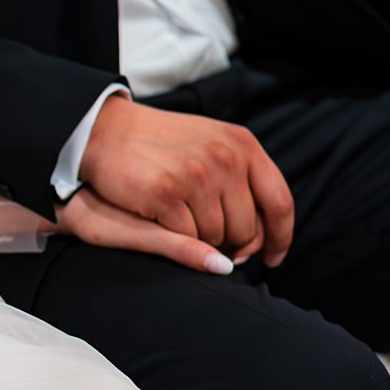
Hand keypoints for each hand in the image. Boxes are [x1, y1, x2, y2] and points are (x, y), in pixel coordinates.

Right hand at [79, 95, 293, 266]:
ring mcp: (196, 175)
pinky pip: (186, 238)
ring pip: (217, 238)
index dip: (280, 237)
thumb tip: (265, 237)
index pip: (279, 202)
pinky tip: (164, 223)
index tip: (272, 258)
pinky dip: (178, 240)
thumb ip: (243, 180)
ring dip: (203, 242)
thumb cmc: (162, 144)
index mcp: (243, 145)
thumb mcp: (212, 146)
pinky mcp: (165, 193)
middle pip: (248, 229)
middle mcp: (225, 158)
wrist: (109, 131)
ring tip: (183, 223)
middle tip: (215, 246)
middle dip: (233, 245)